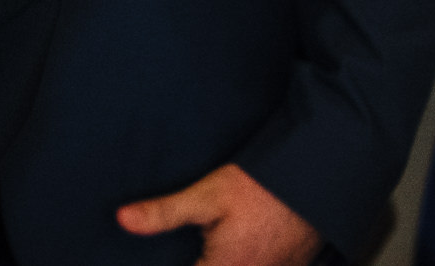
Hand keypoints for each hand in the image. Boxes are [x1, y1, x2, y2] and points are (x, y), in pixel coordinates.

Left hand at [118, 164, 321, 265]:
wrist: (312, 178)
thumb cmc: (257, 186)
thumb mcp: (205, 195)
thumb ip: (164, 213)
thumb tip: (123, 220)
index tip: (153, 261)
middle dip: (197, 262)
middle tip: (201, 243)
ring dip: (216, 262)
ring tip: (213, 246)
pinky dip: (242, 262)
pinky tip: (232, 250)